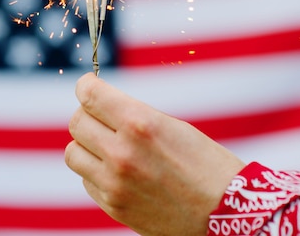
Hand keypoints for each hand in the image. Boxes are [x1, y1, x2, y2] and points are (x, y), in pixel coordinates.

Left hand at [65, 73, 244, 235]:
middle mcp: (122, 153)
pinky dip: (96, 173)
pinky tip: (119, 172)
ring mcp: (115, 183)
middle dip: (88, 114)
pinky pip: (86, 180)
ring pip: (74, 153)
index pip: (90, 95)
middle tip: (103, 117)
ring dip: (87, 145)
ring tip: (108, 146)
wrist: (225, 213)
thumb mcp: (173, 127)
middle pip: (77, 122)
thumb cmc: (207, 164)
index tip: (88, 86)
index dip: (86, 86)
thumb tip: (101, 106)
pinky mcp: (114, 206)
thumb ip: (133, 116)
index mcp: (140, 124)